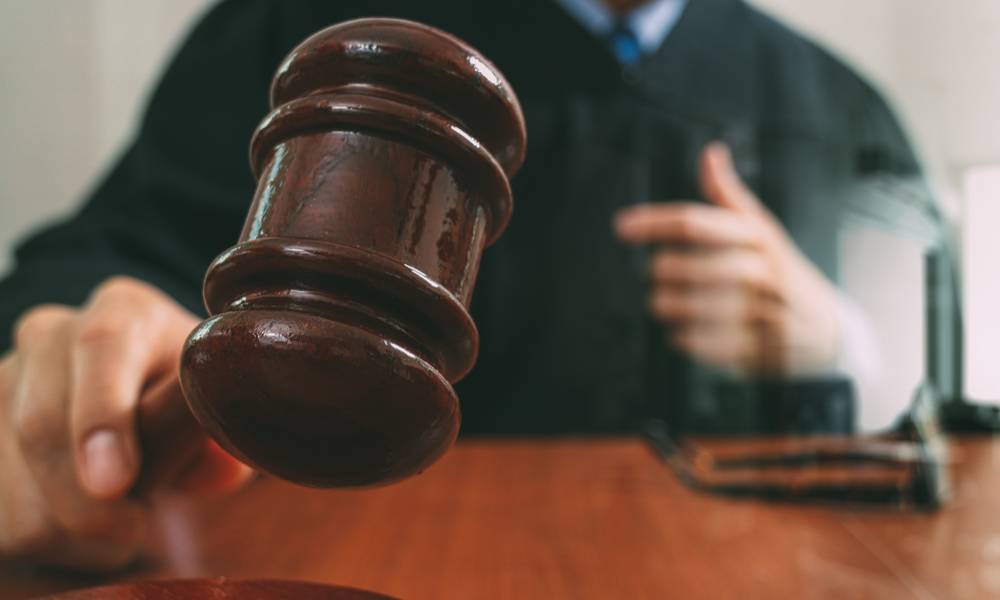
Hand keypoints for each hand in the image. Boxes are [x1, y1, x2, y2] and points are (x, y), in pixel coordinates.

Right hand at [0, 276, 251, 569]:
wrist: (140, 404)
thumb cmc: (189, 407)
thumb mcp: (218, 410)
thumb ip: (222, 435)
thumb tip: (220, 468)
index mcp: (128, 311)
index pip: (103, 345)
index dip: (103, 415)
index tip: (115, 482)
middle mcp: (53, 332)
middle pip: (43, 423)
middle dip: (85, 500)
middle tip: (132, 532)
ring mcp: (4, 378)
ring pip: (11, 479)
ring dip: (67, 527)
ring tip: (118, 525)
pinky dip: (40, 537)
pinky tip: (80, 526)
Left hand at [614, 143, 840, 375]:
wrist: (827, 328)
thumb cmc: (778, 271)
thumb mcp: (760, 230)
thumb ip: (729, 196)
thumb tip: (711, 153)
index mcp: (758, 236)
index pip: (696, 222)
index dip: (654, 222)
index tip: (621, 226)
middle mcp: (764, 270)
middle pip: (694, 267)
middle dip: (664, 271)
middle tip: (653, 274)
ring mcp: (766, 310)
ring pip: (699, 307)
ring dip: (670, 306)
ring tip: (660, 304)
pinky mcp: (763, 346)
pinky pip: (712, 343)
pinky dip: (687, 339)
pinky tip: (679, 333)